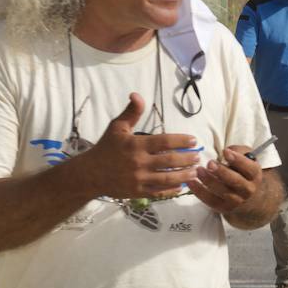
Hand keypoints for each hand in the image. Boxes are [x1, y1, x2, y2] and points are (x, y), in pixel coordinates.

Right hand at [82, 95, 199, 198]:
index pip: (164, 141)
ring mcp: (138, 179)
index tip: (193, 140)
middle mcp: (138, 162)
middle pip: (170, 161)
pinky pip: (158, 192)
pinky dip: (171, 190)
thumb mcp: (117, 127)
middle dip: (187, 158)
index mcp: (136, 145)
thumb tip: (137, 94)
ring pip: (167, 178)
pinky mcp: (137, 192)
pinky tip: (181, 186)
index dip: (182, 141)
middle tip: (198, 156)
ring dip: (184, 175)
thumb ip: (131, 112)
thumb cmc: (105, 148)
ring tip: (195, 172)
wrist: (89, 174)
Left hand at [190, 146, 261, 214]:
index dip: (238, 160)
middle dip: (221, 172)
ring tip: (198, 170)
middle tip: (210, 163)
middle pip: (235, 181)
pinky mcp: (224, 208)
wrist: (249, 199)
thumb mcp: (246, 160)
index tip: (225, 151)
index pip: (249, 168)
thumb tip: (227, 151)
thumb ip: (239, 151)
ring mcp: (236, 200)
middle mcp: (248, 189)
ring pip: (222, 191)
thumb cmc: (243, 173)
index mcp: (254, 175)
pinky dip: (199, 191)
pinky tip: (191, 182)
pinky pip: (210, 200)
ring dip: (209, 181)